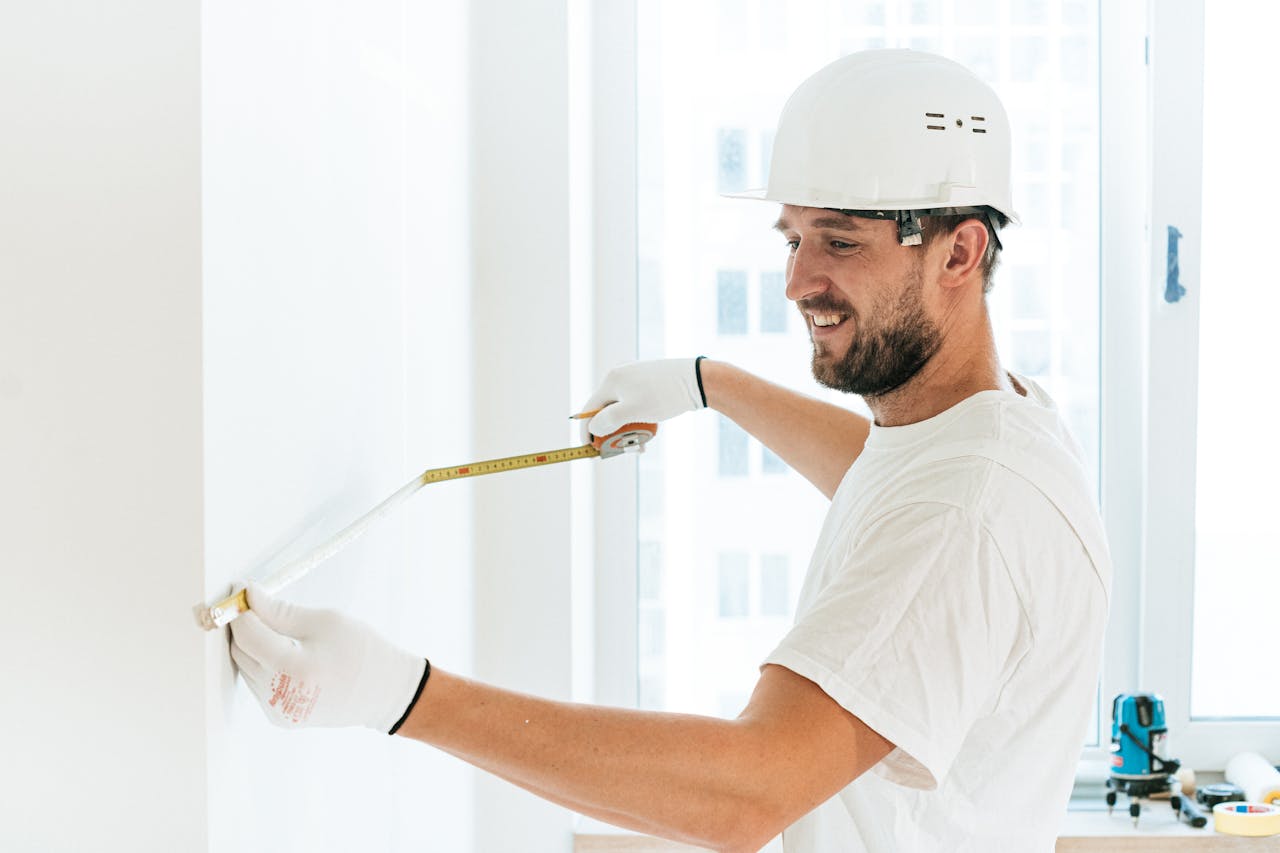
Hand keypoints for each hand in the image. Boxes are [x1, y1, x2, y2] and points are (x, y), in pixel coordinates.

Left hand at [228, 583, 427, 732]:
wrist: (387, 692)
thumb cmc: (362, 651)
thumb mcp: (325, 621)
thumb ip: (281, 611)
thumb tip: (249, 596)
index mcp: (293, 669)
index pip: (247, 634)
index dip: (240, 608)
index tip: (241, 587)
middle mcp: (279, 697)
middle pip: (240, 652)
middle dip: (244, 625)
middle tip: (255, 602)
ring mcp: (278, 711)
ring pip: (246, 668)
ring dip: (252, 644)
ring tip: (274, 627)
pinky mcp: (280, 718)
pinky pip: (257, 683)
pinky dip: (262, 663)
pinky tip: (283, 651)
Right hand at [578, 357, 706, 441]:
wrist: (698, 380)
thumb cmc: (665, 395)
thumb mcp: (634, 411)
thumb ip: (609, 421)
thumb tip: (592, 428)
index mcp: (612, 381)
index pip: (590, 408)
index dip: (586, 430)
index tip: (588, 448)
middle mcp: (620, 377)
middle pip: (607, 410)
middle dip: (612, 433)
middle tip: (620, 449)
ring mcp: (635, 379)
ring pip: (623, 410)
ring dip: (628, 429)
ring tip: (640, 445)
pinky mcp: (649, 384)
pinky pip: (636, 405)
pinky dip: (638, 420)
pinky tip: (649, 432)